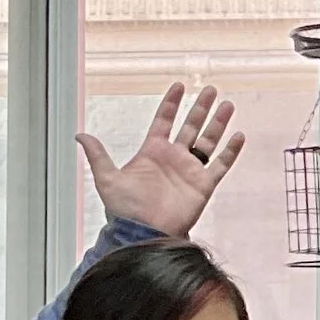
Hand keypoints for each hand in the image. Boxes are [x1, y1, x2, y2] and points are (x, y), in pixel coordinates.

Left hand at [76, 83, 242, 240]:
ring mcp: (190, 170)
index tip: (179, 86)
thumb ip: (98, 155)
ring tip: (227, 104)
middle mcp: (174, 158)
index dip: (171, 103)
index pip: (164, 120)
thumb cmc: (125, 210)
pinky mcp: (203, 185)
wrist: (144, 233)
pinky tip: (238, 136)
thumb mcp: (108, 178)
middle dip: (201, 107)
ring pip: (208, 140)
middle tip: (211, 89)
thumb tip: (80, 135)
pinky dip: (231, 151)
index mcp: (153, 152)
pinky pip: (221, 164)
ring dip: (218, 123)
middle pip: (190, 126)